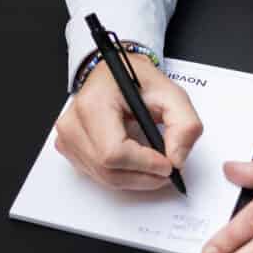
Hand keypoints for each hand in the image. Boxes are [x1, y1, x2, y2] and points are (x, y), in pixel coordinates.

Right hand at [55, 54, 202, 189]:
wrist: (114, 73)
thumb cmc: (135, 80)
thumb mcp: (171, 93)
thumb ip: (185, 125)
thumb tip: (177, 159)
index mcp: (93, 104)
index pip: (113, 153)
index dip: (144, 164)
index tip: (167, 163)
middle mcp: (73, 123)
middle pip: (109, 171)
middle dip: (144, 176)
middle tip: (166, 168)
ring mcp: (67, 138)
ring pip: (104, 178)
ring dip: (135, 178)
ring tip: (153, 164)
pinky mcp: (68, 148)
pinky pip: (98, 175)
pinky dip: (121, 174)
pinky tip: (134, 161)